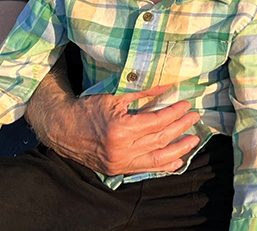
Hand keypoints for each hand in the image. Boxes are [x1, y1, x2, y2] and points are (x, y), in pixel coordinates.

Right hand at [35, 84, 199, 175]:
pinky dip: (163, 166)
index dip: (174, 113)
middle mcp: (121, 149)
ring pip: (156, 158)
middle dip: (181, 128)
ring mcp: (118, 162)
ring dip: (179, 150)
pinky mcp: (116, 170)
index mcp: (120, 129)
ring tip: (193, 140)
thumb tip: (168, 86)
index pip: (157, 122)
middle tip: (194, 118)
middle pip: (160, 139)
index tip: (186, 105)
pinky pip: (144, 169)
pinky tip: (178, 161)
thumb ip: (144, 93)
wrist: (62, 128)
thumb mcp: (116, 97)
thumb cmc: (88, 109)